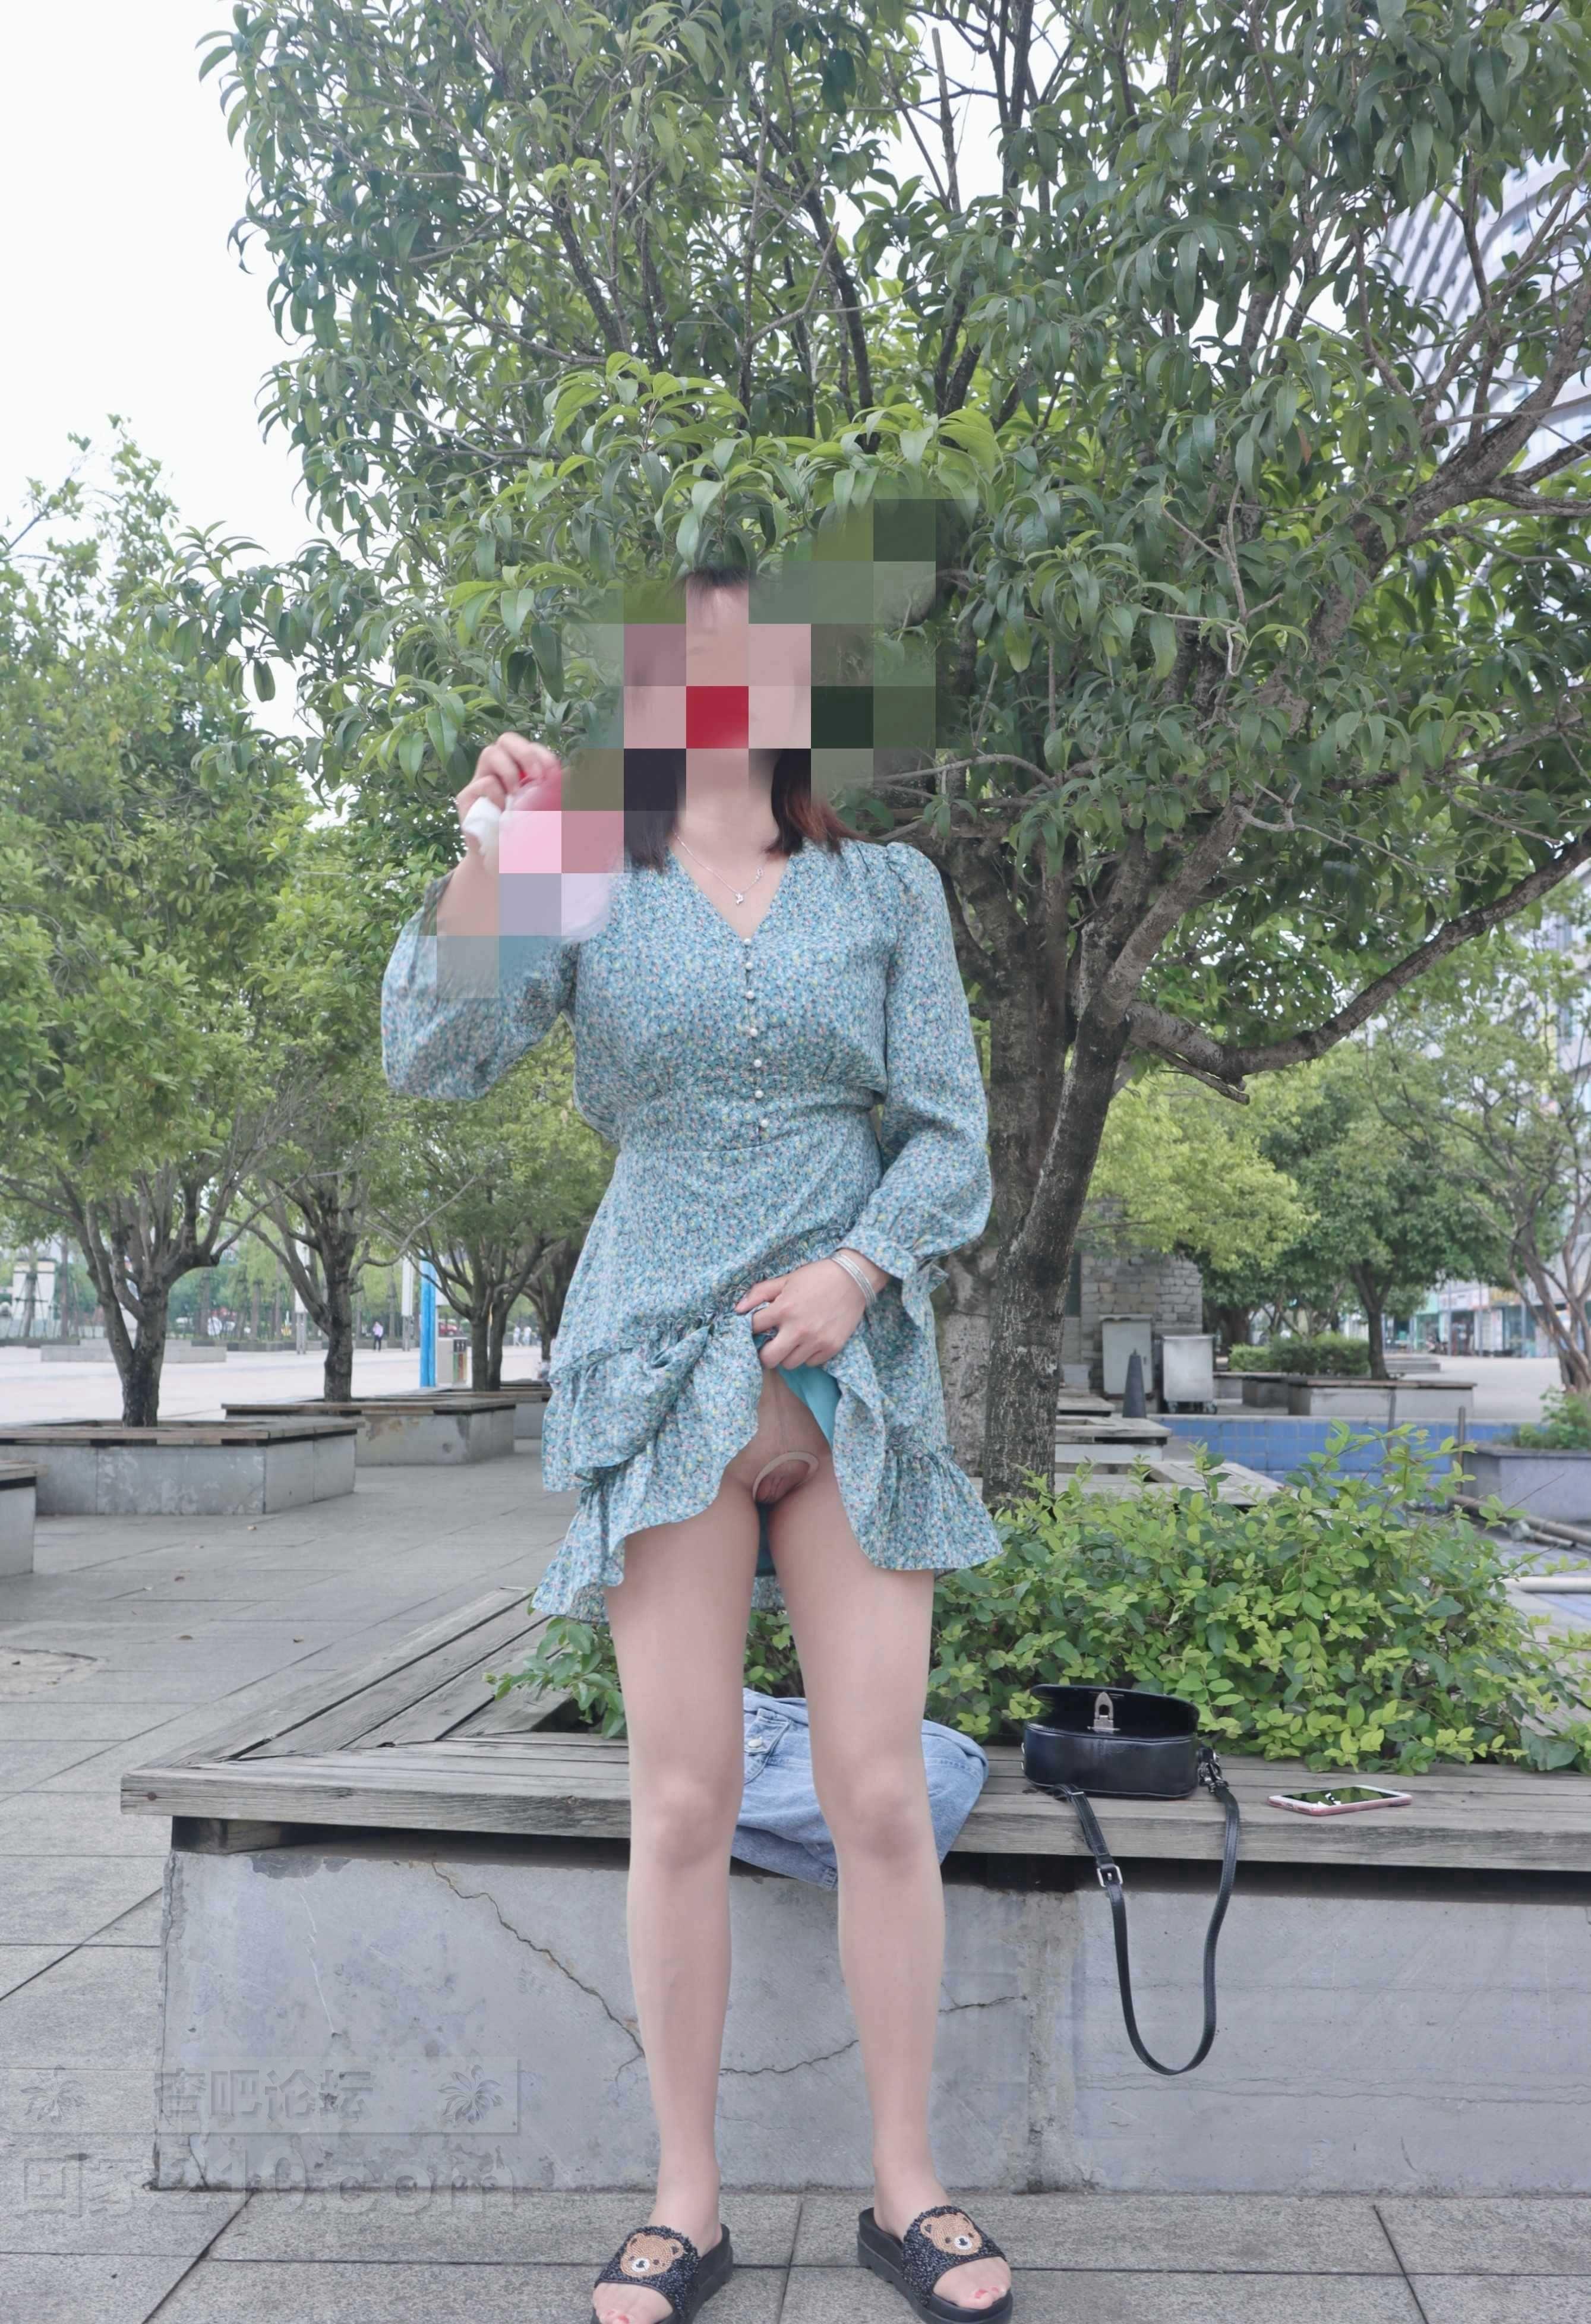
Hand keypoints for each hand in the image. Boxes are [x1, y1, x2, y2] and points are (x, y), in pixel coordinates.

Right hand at [453, 734, 562, 858]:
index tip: (553, 774)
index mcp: (521, 770)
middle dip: (525, 753)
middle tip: (536, 776)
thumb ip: (554, 794)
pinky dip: (496, 795)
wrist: (498, 863)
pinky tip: (502, 811)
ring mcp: (482, 780)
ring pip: (490, 753)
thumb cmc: (524, 835)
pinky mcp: (467, 796)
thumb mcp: (545, 813)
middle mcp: (501, 770)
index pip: (531, 748)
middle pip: (508, 740)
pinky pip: (483, 783)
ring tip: (517, 792)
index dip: (543, 755)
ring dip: (509, 770)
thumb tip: (572, 773)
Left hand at [734, 1253, 885, 1367]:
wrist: (853, 1279)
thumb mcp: (786, 1279)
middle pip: (769, 1359)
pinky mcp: (831, 1348)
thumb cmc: (816, 1277)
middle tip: (770, 1344)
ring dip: (787, 1354)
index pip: (754, 1329)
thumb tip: (737, 1309)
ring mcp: (816, 1341)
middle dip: (765, 1353)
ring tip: (792, 1341)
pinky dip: (807, 1355)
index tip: (757, 1328)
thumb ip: (759, 1293)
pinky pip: (810, 1363)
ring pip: (789, 1364)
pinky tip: (809, 1341)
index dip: (751, 1328)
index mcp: (783, 1309)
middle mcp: (798, 1329)